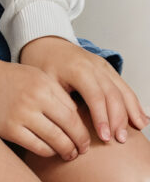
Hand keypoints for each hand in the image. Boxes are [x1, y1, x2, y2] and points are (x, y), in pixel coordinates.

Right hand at [0, 58, 90, 159]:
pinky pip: (38, 147)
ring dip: (67, 150)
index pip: (74, 111)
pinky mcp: (10, 129)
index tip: (85, 136)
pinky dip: (48, 152)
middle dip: (80, 142)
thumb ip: (56, 94)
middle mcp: (36, 98)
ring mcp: (22, 114)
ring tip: (70, 154)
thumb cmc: (10, 79)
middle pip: (70, 126)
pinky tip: (50, 151)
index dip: (83, 127)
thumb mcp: (36, 77)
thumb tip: (77, 120)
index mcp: (44, 83)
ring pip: (56, 140)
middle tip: (83, 150)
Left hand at [19, 36, 148, 145]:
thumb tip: (72, 128)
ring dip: (130, 111)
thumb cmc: (43, 62)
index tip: (104, 137)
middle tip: (120, 139)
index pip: (95, 96)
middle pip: (112, 94)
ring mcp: (102, 65)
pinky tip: (140, 117)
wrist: (45, 42)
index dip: (102, 118)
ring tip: (137, 129)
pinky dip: (133, 101)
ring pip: (122, 89)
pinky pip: (123, 85)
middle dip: (119, 118)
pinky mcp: (106, 68)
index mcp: (77, 69)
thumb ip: (60, 102)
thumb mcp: (45, 82)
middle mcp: (93, 65)